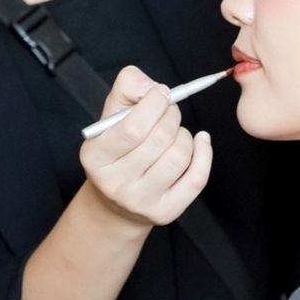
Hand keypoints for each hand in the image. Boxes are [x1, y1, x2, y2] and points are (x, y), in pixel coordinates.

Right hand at [79, 66, 212, 226]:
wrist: (115, 201)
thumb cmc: (118, 148)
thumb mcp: (112, 114)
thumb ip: (128, 87)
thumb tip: (154, 88)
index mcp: (95, 157)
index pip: (133, 127)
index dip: (154, 103)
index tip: (160, 93)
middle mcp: (114, 183)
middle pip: (159, 139)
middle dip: (171, 115)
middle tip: (169, 111)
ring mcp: (140, 201)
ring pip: (179, 156)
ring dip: (184, 134)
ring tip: (175, 132)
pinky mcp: (165, 212)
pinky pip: (196, 178)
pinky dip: (204, 153)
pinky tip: (200, 141)